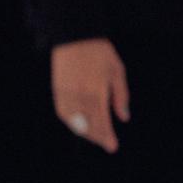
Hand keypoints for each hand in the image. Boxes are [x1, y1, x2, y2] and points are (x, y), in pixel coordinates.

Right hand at [51, 38, 130, 153]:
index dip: (106, 136)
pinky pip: (63, 112)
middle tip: (105, 143)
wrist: (75, 35)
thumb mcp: (117, 71)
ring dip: (84, 132)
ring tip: (94, 137)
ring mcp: (67, 93)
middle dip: (97, 137)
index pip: (102, 121)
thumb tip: (124, 117)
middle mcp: (81, 95)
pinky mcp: (58, 89)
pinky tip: (78, 126)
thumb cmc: (100, 52)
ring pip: (74, 122)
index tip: (112, 147)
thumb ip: (121, 96)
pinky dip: (70, 122)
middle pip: (88, 125)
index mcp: (97, 91)